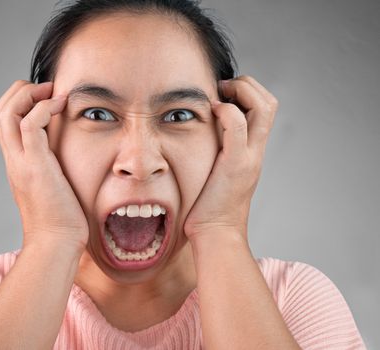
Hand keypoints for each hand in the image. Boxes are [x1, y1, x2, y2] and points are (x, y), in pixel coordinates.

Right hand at [0, 80, 88, 250]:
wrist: (57, 243)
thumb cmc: (61, 217)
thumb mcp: (53, 184)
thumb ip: (52, 164)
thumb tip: (67, 151)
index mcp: (18, 161)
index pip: (4, 120)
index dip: (20, 100)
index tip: (46, 97)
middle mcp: (14, 159)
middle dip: (20, 90)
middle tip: (47, 89)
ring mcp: (21, 162)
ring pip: (7, 113)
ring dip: (28, 94)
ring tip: (52, 93)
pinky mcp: (35, 167)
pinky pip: (30, 126)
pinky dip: (43, 108)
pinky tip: (61, 107)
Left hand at [184, 75, 277, 241]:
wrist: (216, 235)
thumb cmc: (209, 207)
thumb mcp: (218, 174)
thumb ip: (218, 154)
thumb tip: (202, 137)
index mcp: (252, 152)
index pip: (265, 109)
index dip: (248, 92)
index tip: (223, 93)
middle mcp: (256, 152)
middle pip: (270, 103)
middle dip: (248, 85)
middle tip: (223, 88)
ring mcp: (249, 157)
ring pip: (263, 108)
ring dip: (242, 91)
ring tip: (219, 94)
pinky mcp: (235, 165)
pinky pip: (238, 126)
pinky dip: (226, 110)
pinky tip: (210, 111)